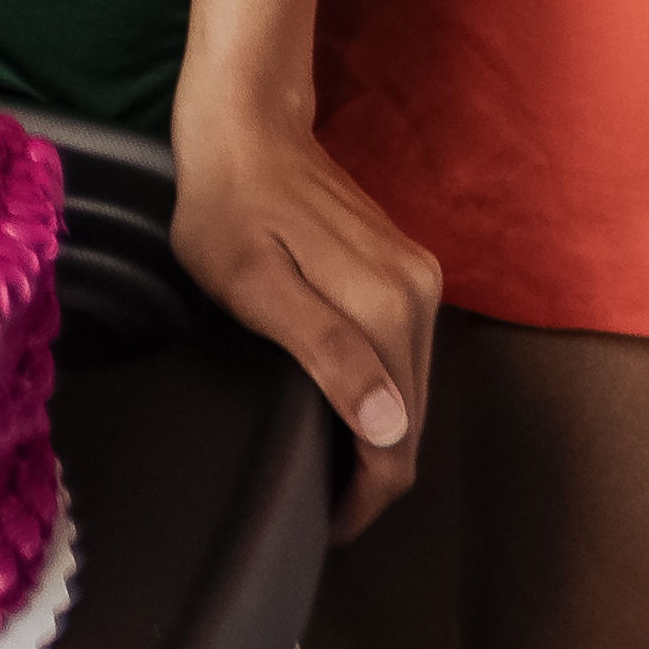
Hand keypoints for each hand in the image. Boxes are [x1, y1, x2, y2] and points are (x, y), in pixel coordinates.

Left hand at [171, 86, 438, 530]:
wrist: (247, 123)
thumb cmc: (229, 206)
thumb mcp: (256, 286)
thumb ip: (326, 352)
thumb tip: (390, 424)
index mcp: (388, 306)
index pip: (397, 436)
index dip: (365, 495)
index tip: (323, 525)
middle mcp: (419, 293)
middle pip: (412, 417)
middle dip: (375, 472)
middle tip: (319, 507)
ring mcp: (418, 278)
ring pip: (412, 389)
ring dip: (380, 435)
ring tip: (327, 470)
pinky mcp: (407, 269)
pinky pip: (404, 355)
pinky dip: (380, 394)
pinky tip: (344, 409)